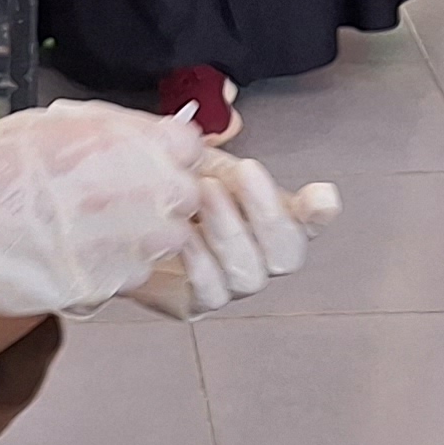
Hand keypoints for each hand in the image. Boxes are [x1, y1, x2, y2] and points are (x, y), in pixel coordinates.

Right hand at [0, 101, 206, 345]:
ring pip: (167, 239)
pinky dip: (122, 263)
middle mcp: (132, 193)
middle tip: (126, 195)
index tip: (150, 159)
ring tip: (103, 225)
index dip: (169, 153)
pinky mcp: (106, 286)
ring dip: (147, 232)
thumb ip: (108, 129)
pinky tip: (86, 251)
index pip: (188, 146)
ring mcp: (123, 245)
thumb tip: (149, 133)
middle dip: (164, 194)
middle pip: (186, 195)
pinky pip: (136, 273)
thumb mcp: (47, 126)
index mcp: (117, 144)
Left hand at [124, 153, 342, 316]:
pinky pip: (210, 292)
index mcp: (270, 222)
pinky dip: (199, 260)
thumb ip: (229, 159)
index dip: (318, 214)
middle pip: (287, 254)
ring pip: (250, 274)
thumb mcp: (200, 164)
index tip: (321, 195)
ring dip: (230, 230)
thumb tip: (240, 140)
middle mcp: (259, 259)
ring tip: (204, 192)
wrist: (121, 218)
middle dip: (269, 212)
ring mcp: (231, 285)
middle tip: (245, 171)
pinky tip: (182, 232)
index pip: (307, 223)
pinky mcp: (196, 304)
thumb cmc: (168, 191)